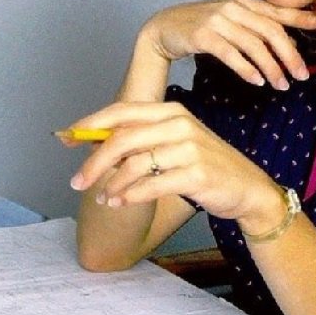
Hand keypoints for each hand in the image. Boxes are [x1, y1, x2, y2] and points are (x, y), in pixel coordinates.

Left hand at [65, 101, 284, 227]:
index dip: (90, 124)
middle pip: (122, 139)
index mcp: (171, 111)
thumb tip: (96, 146)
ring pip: (134, 164)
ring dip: (111, 184)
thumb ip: (142, 142)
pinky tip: (120, 203)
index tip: (67, 139)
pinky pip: (152, 185)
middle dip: (93, 161)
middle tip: (76, 181)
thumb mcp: (175, 144)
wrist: (248, 188)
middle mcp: (180, 124)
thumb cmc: (206, 166)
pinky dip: (130, 196)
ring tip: (103, 199)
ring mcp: (190, 148)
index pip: (121, 111)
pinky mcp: (196, 174)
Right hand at [141, 0, 315, 89]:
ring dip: (271, 68)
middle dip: (289, 55)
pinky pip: (230, 54)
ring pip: (253, 45)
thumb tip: (290, 44)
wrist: (164, 27)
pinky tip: (258, 81)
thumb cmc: (202, 27)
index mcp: (244, 4)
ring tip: (282, 86)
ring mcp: (217, 21)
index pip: (276, 12)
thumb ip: (258, 29)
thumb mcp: (232, 22)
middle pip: (270, 31)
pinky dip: (246, 68)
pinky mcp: (202, 36)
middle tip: (302, 76)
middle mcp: (234, 8)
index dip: (298, 18)